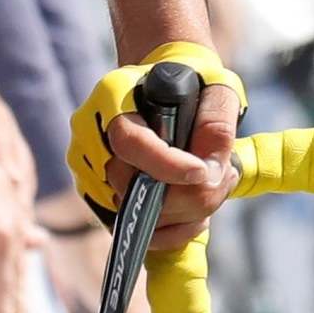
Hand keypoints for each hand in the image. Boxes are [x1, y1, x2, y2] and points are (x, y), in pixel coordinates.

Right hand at [68, 44, 245, 248]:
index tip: (203, 173)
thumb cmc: (194, 82)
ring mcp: (88, 166)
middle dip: (188, 194)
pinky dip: (169, 231)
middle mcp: (90, 132)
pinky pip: (131, 228)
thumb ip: (217, 123)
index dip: (166, 165)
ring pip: (133, 213)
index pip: (129, 142)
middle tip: (226, 177)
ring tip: (215, 188)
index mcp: (114, 96)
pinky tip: (196, 214)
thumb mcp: (215, 87)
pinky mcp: (96, 195)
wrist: (168, 86)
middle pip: (131, 185)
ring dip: (184, 213)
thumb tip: (211, 175)